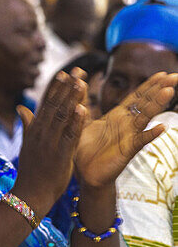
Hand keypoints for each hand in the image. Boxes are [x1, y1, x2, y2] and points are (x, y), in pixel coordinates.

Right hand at [13, 70, 88, 212]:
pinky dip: (75, 122)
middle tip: (77, 70)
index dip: (57, 88)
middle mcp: (40, 133)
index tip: (66, 73)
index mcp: (34, 130)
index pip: (46, 104)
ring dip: (72, 99)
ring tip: (80, 83)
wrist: (30, 194)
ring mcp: (49, 143)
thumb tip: (21, 107)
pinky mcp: (59, 155)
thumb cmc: (32, 171)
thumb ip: (28, 124)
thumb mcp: (28, 145)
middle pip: (54, 106)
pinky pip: (69, 135)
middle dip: (67, 87)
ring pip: (62, 117)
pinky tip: (83, 109)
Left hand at [75, 71, 176, 187]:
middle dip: (159, 89)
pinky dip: (150, 135)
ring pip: (145, 117)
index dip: (149, 85)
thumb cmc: (85, 148)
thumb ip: (82, 103)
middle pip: (145, 103)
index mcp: (117, 116)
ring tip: (169, 91)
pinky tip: (161, 128)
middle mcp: (127, 124)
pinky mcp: (127, 150)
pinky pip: (140, 141)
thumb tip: (78, 83)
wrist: (85, 173)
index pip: (136, 97)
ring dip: (157, 105)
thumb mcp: (82, 122)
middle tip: (174, 75)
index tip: (162, 73)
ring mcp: (129, 136)